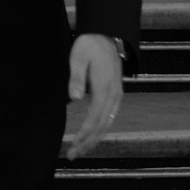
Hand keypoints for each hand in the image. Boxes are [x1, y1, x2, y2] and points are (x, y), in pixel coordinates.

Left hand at [64, 32, 122, 157]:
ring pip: (107, 123)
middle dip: (88, 143)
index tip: (73, 147)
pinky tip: (93, 136)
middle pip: (102, 126)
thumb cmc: (89, 45)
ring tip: (81, 151)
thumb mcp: (77, 56)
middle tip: (72, 156)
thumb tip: (74, 98)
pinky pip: (110, 117)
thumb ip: (76, 77)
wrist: (106, 34)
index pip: (94, 119)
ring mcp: (117, 95)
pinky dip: (101, 130)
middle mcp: (113, 95)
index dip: (84, 136)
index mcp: (103, 88)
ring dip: (95, 139)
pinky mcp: (116, 93)